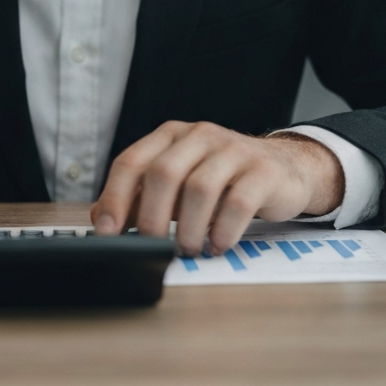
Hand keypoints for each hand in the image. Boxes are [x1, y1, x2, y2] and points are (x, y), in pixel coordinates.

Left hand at [90, 121, 343, 255]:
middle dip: (151, 217)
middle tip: (151, 246)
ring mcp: (233, 150)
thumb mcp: (177, 182)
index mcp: (170, 135)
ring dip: (188, 228)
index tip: (107, 232)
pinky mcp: (263, 171)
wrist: (283, 167)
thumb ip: (139, 197)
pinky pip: (238, 203)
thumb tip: (102, 221)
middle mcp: (199, 135)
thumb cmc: (220, 179)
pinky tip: (218, 245)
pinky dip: (223, 230)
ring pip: (200, 188)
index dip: (114, 197)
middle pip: (163, 173)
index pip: (131, 161)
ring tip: (188, 250)